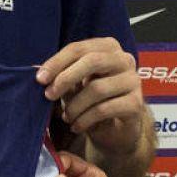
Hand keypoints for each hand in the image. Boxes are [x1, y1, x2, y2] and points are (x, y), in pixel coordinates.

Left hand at [37, 38, 145, 156]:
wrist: (116, 129)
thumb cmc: (93, 101)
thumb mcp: (76, 84)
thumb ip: (63, 75)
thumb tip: (41, 74)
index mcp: (107, 47)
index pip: (79, 48)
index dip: (57, 62)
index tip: (40, 78)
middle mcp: (124, 59)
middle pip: (92, 61)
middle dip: (65, 78)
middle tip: (49, 95)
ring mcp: (133, 81)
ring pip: (97, 88)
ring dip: (75, 105)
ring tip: (66, 116)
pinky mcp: (136, 103)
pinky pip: (104, 109)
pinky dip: (85, 119)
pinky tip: (76, 126)